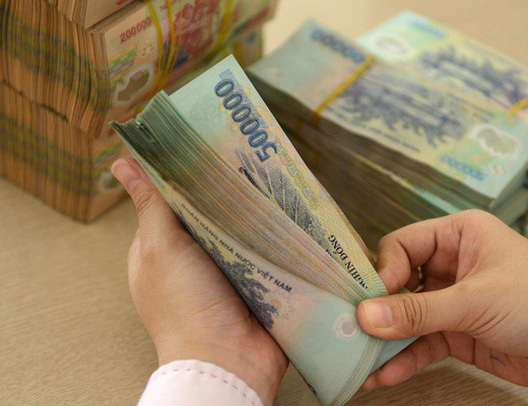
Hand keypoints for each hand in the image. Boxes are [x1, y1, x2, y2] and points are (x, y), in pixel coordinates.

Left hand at [112, 158, 287, 404]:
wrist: (227, 361)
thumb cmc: (183, 305)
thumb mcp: (160, 248)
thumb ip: (152, 205)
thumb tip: (123, 164)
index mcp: (164, 249)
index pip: (175, 200)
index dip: (190, 174)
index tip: (210, 143)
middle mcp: (195, 258)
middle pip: (213, 213)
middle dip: (230, 190)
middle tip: (253, 155)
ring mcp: (228, 271)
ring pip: (243, 230)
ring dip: (257, 212)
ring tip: (277, 177)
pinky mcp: (259, 281)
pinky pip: (267, 250)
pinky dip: (275, 236)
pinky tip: (291, 212)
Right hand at [357, 210, 527, 393]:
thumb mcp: (476, 301)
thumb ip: (418, 312)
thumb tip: (364, 316)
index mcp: (458, 235)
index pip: (402, 245)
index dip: (383, 271)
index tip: (370, 300)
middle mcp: (451, 264)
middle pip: (399, 283)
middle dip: (378, 309)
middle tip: (351, 332)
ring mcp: (454, 302)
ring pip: (408, 318)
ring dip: (387, 340)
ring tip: (361, 361)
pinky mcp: (459, 335)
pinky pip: (423, 344)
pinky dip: (405, 359)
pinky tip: (384, 375)